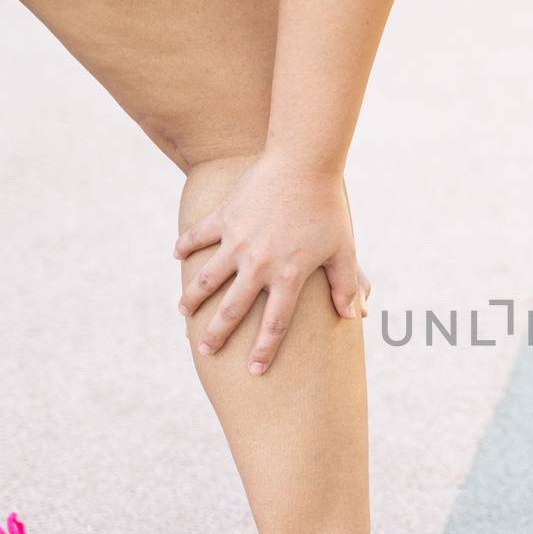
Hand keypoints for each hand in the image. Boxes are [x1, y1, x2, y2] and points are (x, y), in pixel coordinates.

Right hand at [175, 155, 371, 374]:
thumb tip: (357, 315)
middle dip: (216, 334)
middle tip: (204, 351)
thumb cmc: (328, 208)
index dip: (264, 350)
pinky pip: (198, 235)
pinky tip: (175, 255)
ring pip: (206, 277)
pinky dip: (186, 244)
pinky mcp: (224, 217)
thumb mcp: (343, 249)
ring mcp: (237, 241)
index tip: (254, 370)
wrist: (304, 163)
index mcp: (289, 276)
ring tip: (183, 313)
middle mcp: (258, 264)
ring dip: (192, 297)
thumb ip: (346, 285)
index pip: (276, 325)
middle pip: (233, 309)